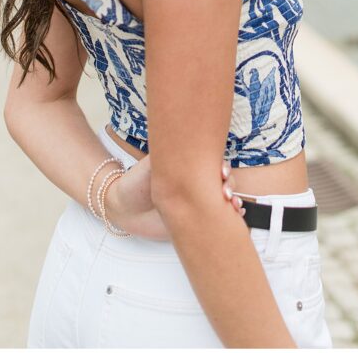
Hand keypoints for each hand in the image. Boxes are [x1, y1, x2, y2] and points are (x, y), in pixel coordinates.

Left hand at [103, 156, 244, 239]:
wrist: (123, 209)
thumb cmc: (136, 182)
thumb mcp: (151, 166)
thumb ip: (166, 154)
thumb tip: (183, 134)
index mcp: (188, 169)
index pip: (213, 165)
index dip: (223, 168)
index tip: (222, 173)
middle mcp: (195, 185)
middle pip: (222, 182)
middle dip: (230, 186)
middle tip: (226, 194)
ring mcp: (195, 204)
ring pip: (222, 201)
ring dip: (234, 202)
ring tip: (233, 207)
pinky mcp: (192, 223)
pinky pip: (213, 221)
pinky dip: (228, 219)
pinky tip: (235, 218)